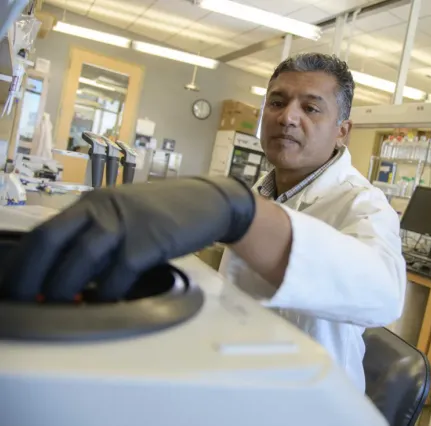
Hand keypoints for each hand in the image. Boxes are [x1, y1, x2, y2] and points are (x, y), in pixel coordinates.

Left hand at [0, 177, 254, 301]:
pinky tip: (102, 304)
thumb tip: (67, 272)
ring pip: (81, 259)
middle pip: (52, 240)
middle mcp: (103, 208)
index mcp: (92, 202)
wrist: (207, 202)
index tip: (12, 286)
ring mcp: (127, 223)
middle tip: (22, 303)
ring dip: (63, 289)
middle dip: (30, 276)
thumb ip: (97, 235)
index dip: (22, 261)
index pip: (45, 231)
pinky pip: (118, 275)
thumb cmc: (164, 213)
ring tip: (55, 308)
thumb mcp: (125, 215)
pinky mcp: (150, 241)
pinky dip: (106, 294)